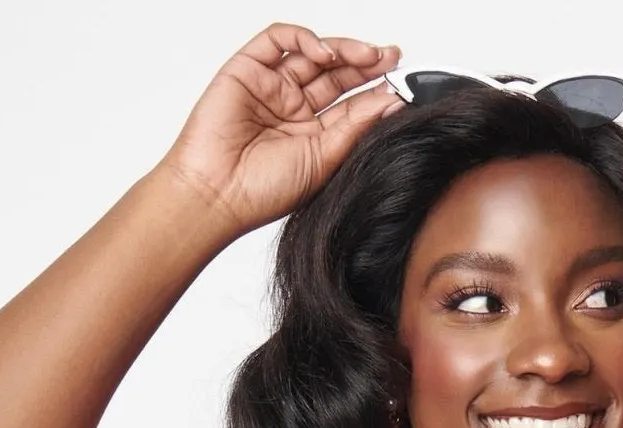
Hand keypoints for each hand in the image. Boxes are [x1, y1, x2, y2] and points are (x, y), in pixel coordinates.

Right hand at [157, 23, 401, 236]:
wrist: (219, 193)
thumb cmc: (263, 190)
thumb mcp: (324, 159)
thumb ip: (356, 127)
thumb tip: (391, 102)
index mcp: (314, 134)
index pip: (351, 104)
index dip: (377, 90)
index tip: (404, 86)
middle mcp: (294, 108)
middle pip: (336, 74)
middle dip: (366, 62)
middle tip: (392, 57)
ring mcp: (272, 87)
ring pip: (313, 53)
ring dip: (343, 49)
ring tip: (369, 55)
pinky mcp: (248, 69)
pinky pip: (279, 40)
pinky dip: (304, 39)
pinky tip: (325, 53)